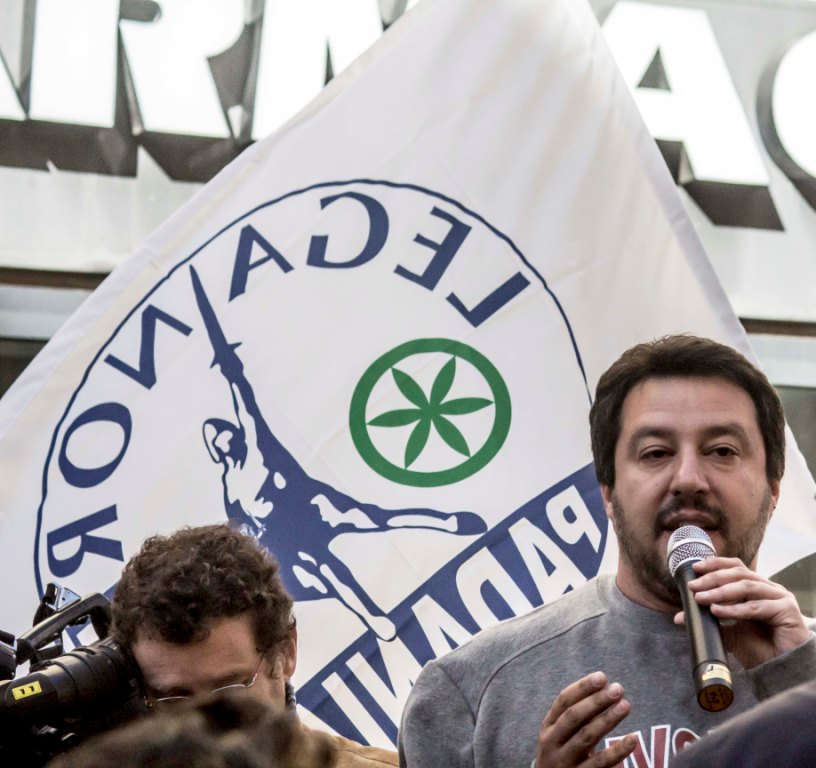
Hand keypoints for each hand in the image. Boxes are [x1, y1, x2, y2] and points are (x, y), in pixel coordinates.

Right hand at [535, 672, 636, 767]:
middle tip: (618, 688)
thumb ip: (577, 716)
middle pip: (574, 717)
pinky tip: (633, 739)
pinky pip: (600, 763)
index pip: (563, 701)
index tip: (602, 677)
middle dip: (596, 701)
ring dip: (608, 719)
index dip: (582, 687)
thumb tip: (604, 689)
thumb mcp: (561, 735)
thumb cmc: (562, 756)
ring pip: (586, 737)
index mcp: (547, 727)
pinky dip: (617, 751)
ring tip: (626, 705)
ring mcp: (564, 762)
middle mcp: (552, 743)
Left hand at [675, 557, 810, 667]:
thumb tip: (679, 617)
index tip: (695, 568)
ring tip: (701, 598)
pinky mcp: (787, 610)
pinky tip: (718, 611)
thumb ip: (708, 622)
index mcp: (757, 588)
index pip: (735, 567)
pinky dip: (734, 608)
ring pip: (746, 587)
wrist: (781, 671)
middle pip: (739, 574)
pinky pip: (756, 606)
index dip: (715, 564)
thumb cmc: (760, 649)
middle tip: (693, 586)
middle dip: (713, 579)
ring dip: (720, 592)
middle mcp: (769, 588)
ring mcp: (780, 597)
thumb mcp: (729, 633)